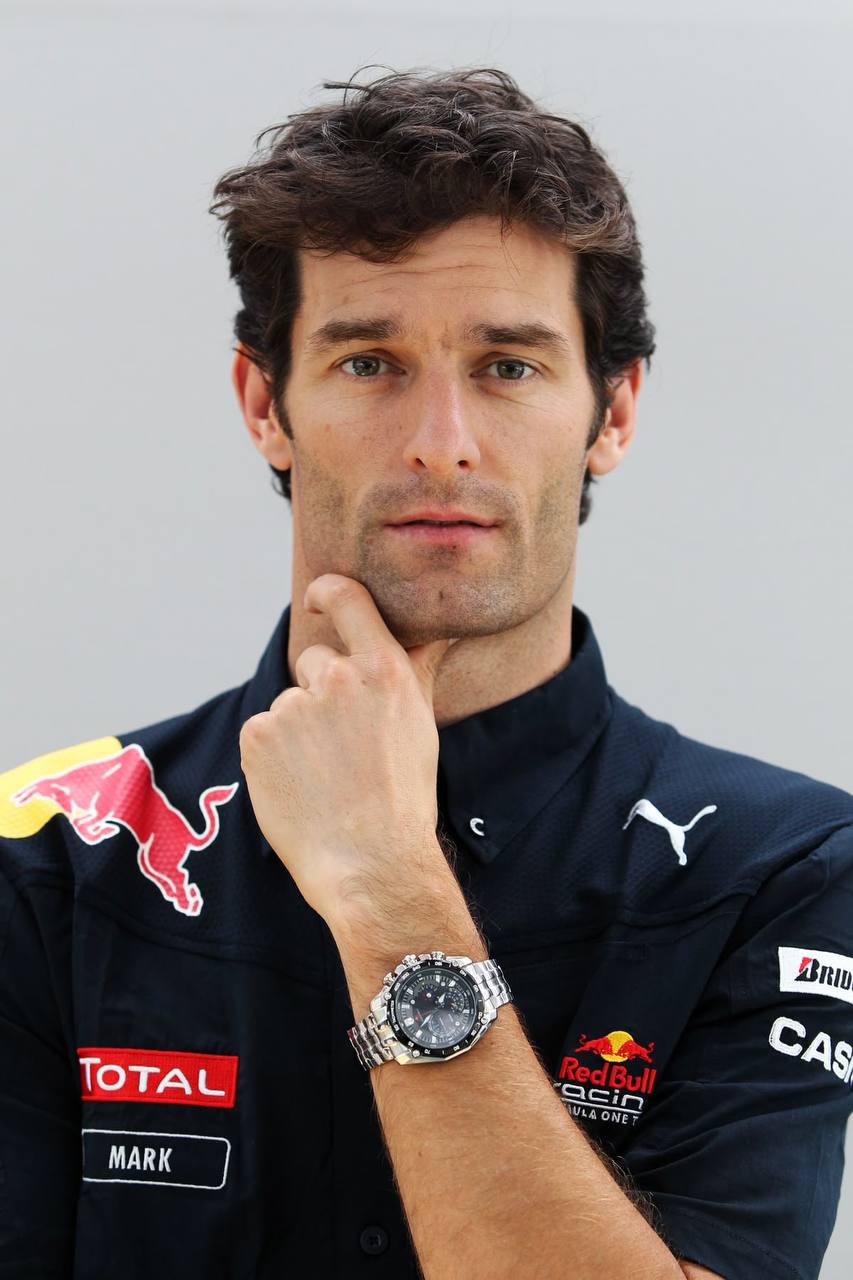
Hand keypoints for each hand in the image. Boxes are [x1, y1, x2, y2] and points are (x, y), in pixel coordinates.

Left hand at [238, 574, 458, 927]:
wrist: (370, 863)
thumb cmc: (404, 797)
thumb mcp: (420, 723)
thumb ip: (420, 667)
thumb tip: (445, 630)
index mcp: (383, 669)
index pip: (347, 597)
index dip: (327, 592)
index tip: (319, 600)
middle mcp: (336, 678)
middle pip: (314, 663)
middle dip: (322, 696)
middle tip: (343, 749)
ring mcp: (292, 706)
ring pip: (289, 706)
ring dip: (298, 733)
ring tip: (325, 778)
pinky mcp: (257, 735)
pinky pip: (262, 734)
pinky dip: (273, 757)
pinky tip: (299, 787)